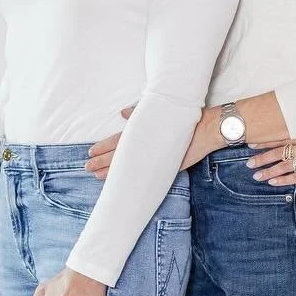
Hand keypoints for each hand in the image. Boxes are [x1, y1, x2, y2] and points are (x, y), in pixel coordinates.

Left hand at [87, 105, 220, 179]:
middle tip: (86, 167)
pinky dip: (129, 178)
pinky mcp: (166, 167)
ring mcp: (155, 158)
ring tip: (96, 175)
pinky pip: (143, 175)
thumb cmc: (187, 119)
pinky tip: (120, 182)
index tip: (90, 152)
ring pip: (127, 166)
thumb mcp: (161, 112)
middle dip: (101, 161)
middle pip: (118, 156)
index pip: (118, 141)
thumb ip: (140, 113)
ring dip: (110, 171)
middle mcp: (147, 146)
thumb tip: (122, 112)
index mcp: (144, 133)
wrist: (209, 129)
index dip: (103, 147)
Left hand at [248, 128, 295, 185]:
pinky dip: (284, 180)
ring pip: (284, 165)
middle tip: (248, 163)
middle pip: (279, 152)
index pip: (282, 138)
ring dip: (269, 171)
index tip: (252, 145)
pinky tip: (274, 183)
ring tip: (257, 176)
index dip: (266, 142)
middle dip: (261, 158)